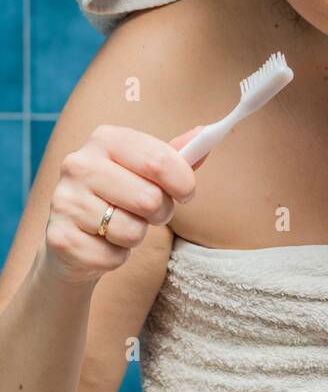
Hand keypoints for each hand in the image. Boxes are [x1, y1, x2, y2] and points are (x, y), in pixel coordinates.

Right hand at [42, 123, 209, 286]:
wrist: (74, 240)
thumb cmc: (119, 198)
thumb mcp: (145, 171)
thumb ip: (174, 155)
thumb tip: (204, 134)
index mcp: (105, 139)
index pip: (159, 160)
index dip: (184, 182)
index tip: (187, 193)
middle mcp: (79, 164)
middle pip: (149, 198)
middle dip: (161, 213)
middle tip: (150, 214)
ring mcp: (64, 200)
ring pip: (131, 230)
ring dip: (136, 236)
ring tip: (121, 227)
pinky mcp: (59, 238)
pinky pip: (112, 256)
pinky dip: (116, 257)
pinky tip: (102, 244)